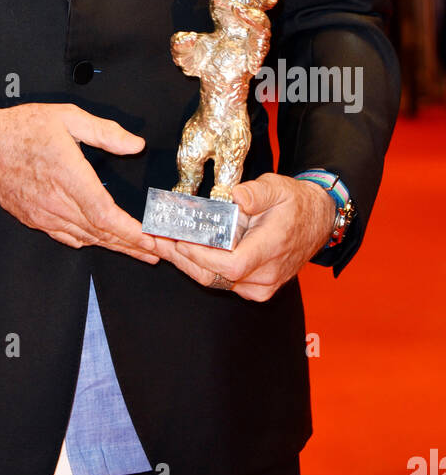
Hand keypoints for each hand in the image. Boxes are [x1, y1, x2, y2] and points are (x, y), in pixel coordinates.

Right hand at [0, 102, 161, 263]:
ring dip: (115, 246)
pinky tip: (102, 241)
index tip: (152, 240)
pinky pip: (67, 237)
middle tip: (159, 251)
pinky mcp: (36, 219)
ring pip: (86, 238)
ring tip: (141, 252)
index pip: (104, 214)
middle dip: (133, 245)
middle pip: (101, 232)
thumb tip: (134, 144)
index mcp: (67, 176)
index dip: (130, 231)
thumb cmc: (19, 130)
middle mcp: (56, 201)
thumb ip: (104, 131)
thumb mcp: (66, 117)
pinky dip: (90, 242)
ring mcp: (45, 215)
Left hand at [148, 173, 335, 300]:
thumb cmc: (296, 203)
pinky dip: (200, 267)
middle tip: (156, 240)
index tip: (179, 240)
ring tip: (160, 244)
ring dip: (186, 264)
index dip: (202, 256)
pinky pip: (222, 282)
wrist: (317, 221)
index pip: (231, 264)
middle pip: (215, 277)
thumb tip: (237, 196)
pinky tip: (182, 251)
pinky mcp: (255, 287)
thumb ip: (257, 192)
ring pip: (215, 282)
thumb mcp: (278, 187)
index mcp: (271, 249)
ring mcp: (261, 285)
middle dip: (182, 258)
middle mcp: (265, 275)